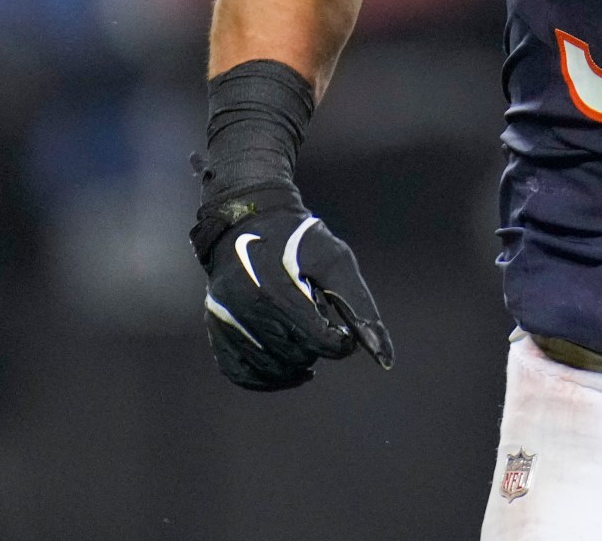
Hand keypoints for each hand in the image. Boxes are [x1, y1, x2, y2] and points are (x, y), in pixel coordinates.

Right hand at [191, 180, 392, 390]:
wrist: (248, 222)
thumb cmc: (300, 242)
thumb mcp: (336, 261)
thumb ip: (359, 306)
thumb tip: (385, 356)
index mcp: (278, 290)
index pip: (318, 341)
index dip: (341, 345)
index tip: (345, 335)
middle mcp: (247, 309)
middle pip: (295, 355)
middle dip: (318, 349)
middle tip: (324, 331)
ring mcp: (226, 320)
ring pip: (269, 368)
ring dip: (296, 365)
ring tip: (308, 347)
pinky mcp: (215, 328)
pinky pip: (239, 372)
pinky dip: (266, 379)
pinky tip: (289, 370)